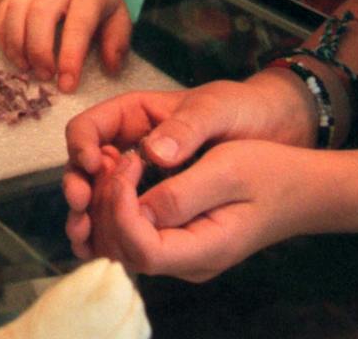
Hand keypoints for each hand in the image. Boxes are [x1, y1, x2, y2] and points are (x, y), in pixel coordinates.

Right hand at [0, 0, 130, 91]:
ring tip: (28, 69)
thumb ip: (117, 42)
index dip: (70, 57)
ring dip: (18, 47)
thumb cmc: (96, 0)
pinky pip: (2, 14)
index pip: (78, 26)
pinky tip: (16, 58)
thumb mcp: (118, 16)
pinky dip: (4, 40)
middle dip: (39, 52)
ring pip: (16, 13)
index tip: (66, 85)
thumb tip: (111, 69)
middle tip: (45, 77)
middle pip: (39, 15)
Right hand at [60, 77, 312, 231]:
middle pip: (85, 168)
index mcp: (134, 115)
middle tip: (83, 206)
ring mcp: (140, 178)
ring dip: (88, 216)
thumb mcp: (217, 110)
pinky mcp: (156, 203)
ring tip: (84, 234)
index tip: (95, 168)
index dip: (82, 148)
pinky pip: (124, 219)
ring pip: (99, 198)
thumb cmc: (244, 108)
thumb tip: (151, 153)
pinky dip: (110, 234)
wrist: (279, 130)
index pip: (88, 128)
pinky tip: (105, 249)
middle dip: (78, 187)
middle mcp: (129, 146)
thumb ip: (186, 129)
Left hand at [78, 140, 321, 280]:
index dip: (120, 209)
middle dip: (107, 205)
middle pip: (124, 251)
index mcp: (205, 250)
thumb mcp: (228, 169)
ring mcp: (182, 254)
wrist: (300, 186)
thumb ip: (182, 192)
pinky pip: (134, 234)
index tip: (126, 164)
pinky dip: (118, 206)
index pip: (142, 250)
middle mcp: (189, 262)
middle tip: (116, 158)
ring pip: (122, 245)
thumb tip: (139, 206)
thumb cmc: (268, 172)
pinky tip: (123, 174)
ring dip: (107, 205)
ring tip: (117, 162)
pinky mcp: (177, 240)